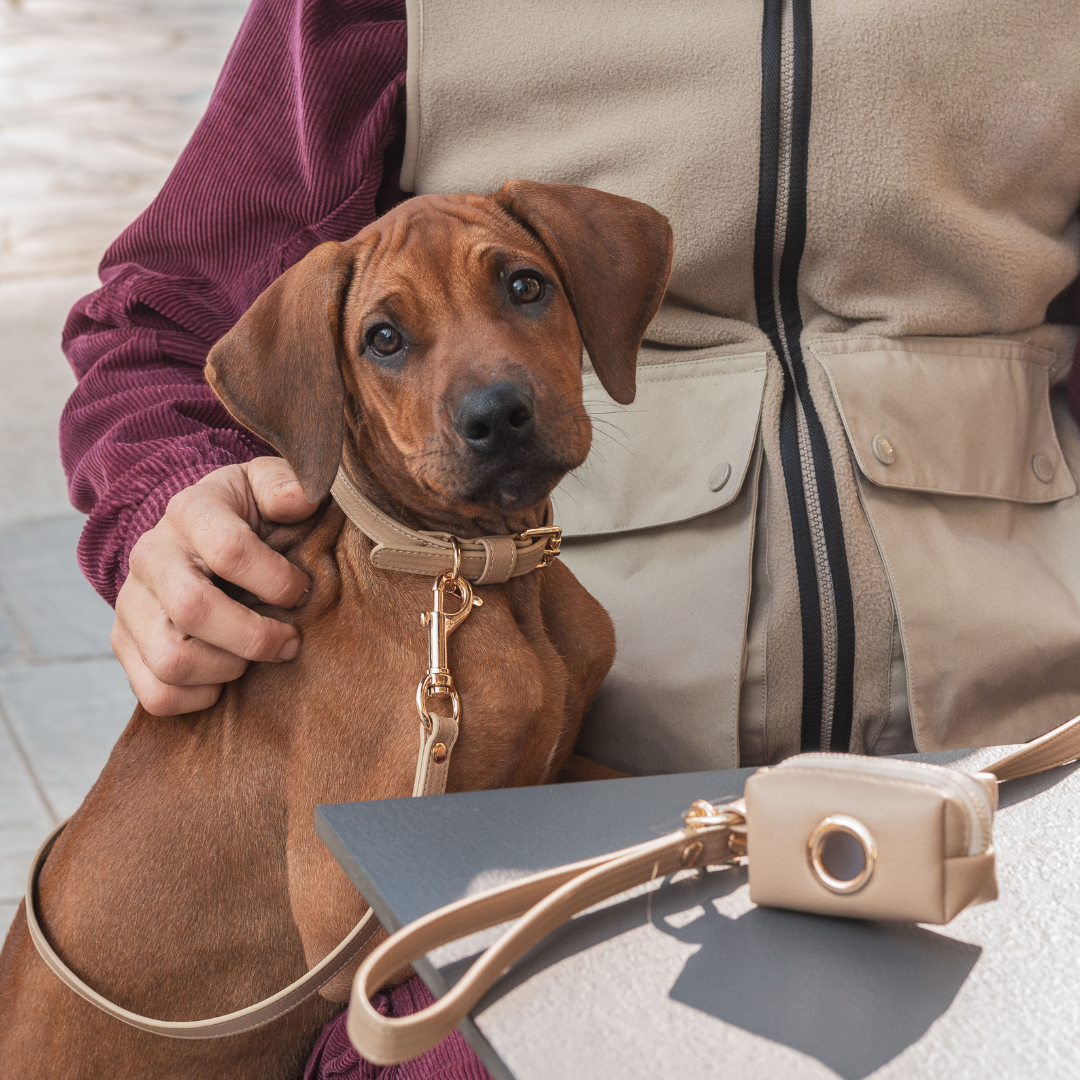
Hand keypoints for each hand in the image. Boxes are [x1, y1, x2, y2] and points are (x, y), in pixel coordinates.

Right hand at [113, 457, 317, 715]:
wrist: (198, 537)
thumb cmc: (248, 515)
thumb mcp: (267, 485)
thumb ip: (287, 485)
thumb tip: (302, 498)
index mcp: (191, 511)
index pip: (230, 551)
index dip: (277, 581)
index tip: (302, 591)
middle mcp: (151, 555)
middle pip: (194, 611)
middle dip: (255, 637)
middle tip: (289, 641)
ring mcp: (131, 603)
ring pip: (173, 661)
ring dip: (229, 669)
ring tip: (255, 657)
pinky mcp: (123, 643)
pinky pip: (156, 694)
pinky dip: (199, 697)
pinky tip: (225, 676)